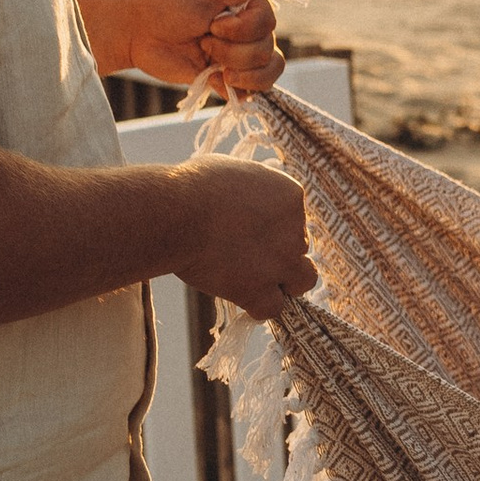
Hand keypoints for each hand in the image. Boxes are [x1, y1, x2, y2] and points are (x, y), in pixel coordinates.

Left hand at [123, 0, 288, 93]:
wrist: (135, 29)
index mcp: (246, 4)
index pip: (269, 23)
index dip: (244, 29)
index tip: (214, 22)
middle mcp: (247, 30)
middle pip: (267, 50)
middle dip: (233, 50)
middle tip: (203, 39)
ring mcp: (237, 55)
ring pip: (265, 74)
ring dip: (238, 72)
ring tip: (212, 64)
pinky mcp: (225, 77)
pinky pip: (251, 92)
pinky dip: (238, 90)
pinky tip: (215, 80)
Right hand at [168, 161, 314, 318]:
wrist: (177, 213)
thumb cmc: (191, 186)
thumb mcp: (233, 172)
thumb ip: (251, 188)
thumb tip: (246, 196)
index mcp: (290, 197)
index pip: (295, 219)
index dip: (271, 227)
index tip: (245, 228)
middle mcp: (295, 230)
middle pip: (298, 247)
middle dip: (276, 252)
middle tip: (244, 253)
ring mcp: (282, 263)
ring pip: (302, 280)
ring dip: (284, 282)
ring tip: (255, 280)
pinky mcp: (260, 290)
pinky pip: (272, 308)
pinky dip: (258, 307)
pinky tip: (240, 298)